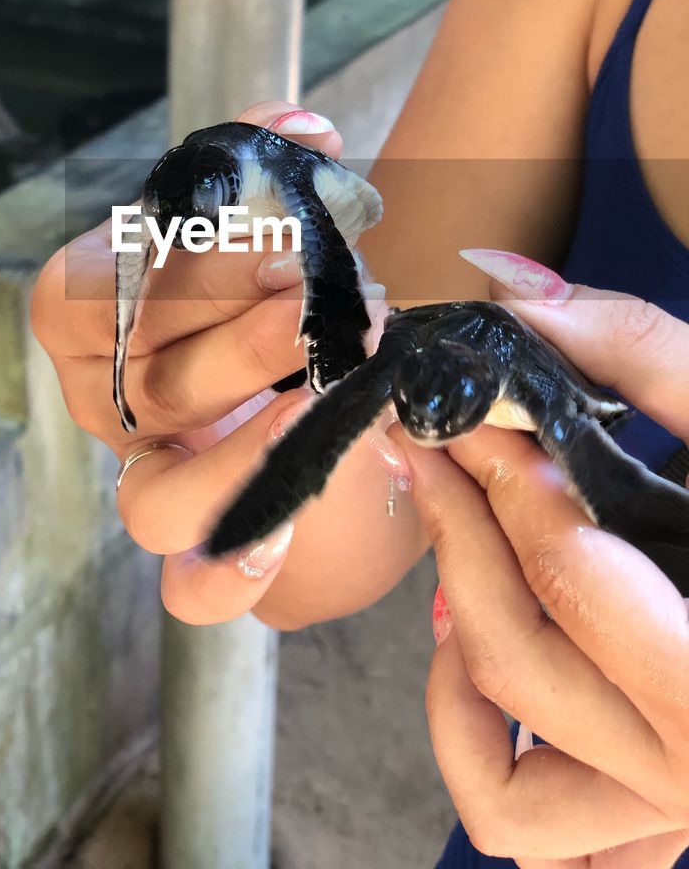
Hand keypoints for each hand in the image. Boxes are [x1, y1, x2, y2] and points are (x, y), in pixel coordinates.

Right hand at [31, 101, 407, 624]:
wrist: (324, 394)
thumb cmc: (274, 295)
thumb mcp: (269, 230)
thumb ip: (274, 174)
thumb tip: (303, 126)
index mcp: (96, 316)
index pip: (85, 291)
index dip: (177, 267)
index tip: (281, 231)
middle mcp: (108, 404)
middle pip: (147, 384)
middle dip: (247, 340)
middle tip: (342, 302)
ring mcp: (147, 481)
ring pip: (155, 498)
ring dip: (246, 452)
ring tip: (331, 404)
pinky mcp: (200, 549)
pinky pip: (188, 591)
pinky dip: (226, 578)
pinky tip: (281, 540)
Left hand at [406, 273, 688, 866]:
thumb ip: (642, 351)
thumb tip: (503, 281)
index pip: (576, 577)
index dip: (504, 477)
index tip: (466, 407)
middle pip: (518, 661)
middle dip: (461, 532)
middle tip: (431, 443)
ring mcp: (675, 813)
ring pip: (502, 787)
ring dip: (456, 663)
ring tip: (461, 553)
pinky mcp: (649, 821)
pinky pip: (518, 820)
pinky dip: (473, 741)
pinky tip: (478, 647)